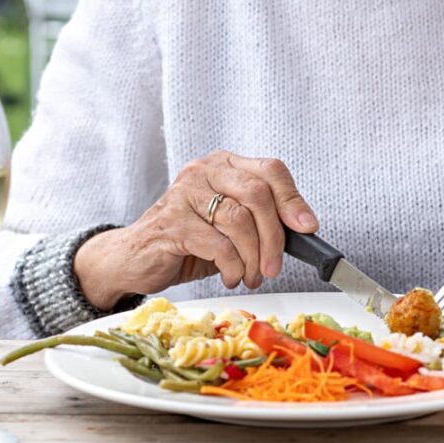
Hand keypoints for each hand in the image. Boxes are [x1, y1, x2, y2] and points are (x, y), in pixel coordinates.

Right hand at [75, 151, 317, 308]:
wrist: (135, 258)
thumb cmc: (189, 241)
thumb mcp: (230, 225)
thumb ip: (261, 220)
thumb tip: (302, 230)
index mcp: (224, 166)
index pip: (270, 170)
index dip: (293, 199)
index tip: (308, 228)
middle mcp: (204, 172)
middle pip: (257, 195)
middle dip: (274, 237)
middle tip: (274, 267)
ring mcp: (184, 195)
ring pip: (238, 221)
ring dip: (252, 257)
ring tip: (250, 275)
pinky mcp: (171, 223)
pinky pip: (217, 244)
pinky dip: (232, 266)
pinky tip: (231, 276)